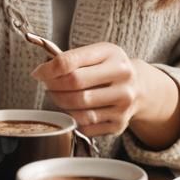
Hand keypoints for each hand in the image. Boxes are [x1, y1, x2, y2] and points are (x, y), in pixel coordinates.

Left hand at [31, 44, 179, 145]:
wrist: (140, 88)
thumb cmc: (110, 68)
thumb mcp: (98, 54)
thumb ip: (72, 59)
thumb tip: (43, 70)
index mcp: (112, 54)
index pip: (70, 62)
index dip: (48, 69)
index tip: (38, 73)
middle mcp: (122, 78)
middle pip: (73, 84)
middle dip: (52, 86)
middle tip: (46, 85)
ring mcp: (123, 103)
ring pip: (78, 108)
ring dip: (60, 103)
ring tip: (57, 96)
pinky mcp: (119, 124)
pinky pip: (85, 125)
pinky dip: (72, 118)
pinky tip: (72, 110)